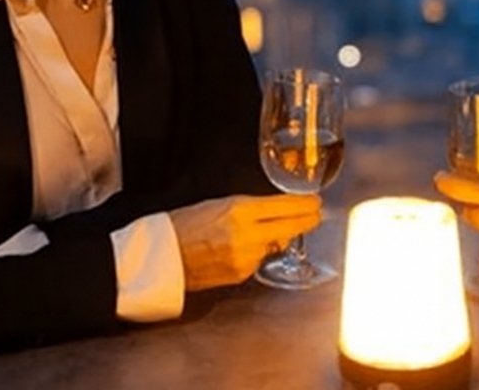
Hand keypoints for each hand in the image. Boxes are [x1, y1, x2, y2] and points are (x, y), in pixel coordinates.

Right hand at [169, 194, 321, 291]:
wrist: (164, 256)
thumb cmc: (186, 225)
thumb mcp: (220, 204)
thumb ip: (251, 209)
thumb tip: (278, 211)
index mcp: (239, 211)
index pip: (284, 207)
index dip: (304, 205)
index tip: (315, 202)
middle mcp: (247, 235)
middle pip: (290, 227)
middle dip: (306, 220)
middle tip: (315, 215)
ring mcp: (246, 257)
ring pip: (276, 245)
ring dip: (278, 238)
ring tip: (265, 231)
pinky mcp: (242, 274)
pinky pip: (260, 260)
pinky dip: (259, 253)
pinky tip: (245, 248)